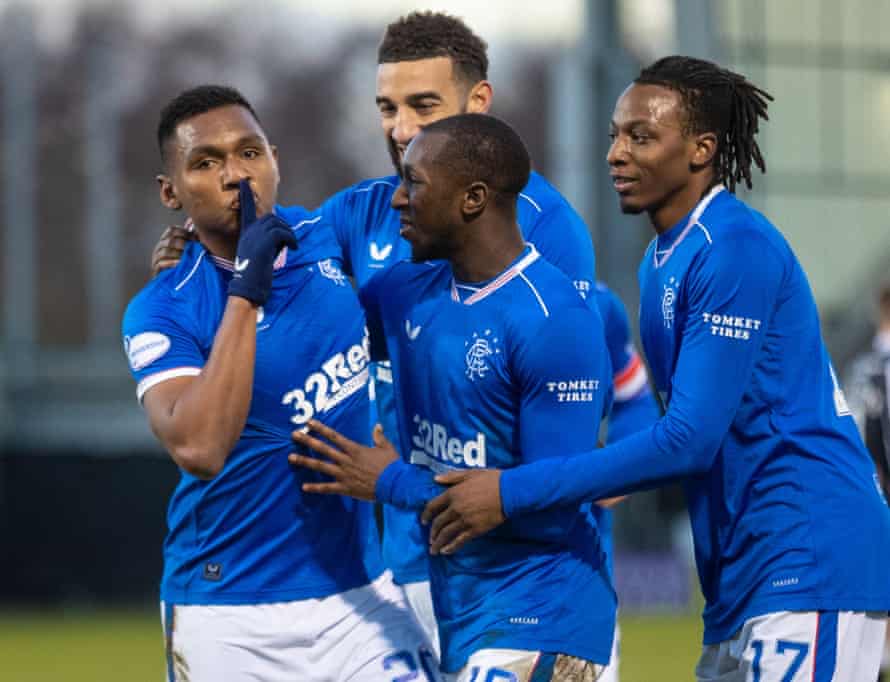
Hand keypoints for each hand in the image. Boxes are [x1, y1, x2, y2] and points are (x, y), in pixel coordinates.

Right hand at [150, 223, 197, 277]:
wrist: (174, 282)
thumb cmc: (182, 263)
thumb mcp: (188, 249)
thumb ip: (190, 237)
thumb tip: (194, 222)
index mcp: (167, 239)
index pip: (172, 230)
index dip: (184, 232)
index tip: (195, 238)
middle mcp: (160, 247)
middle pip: (170, 240)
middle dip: (184, 244)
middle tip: (195, 248)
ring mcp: (156, 258)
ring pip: (165, 251)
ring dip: (178, 253)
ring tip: (189, 257)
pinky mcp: (156, 269)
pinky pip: (161, 264)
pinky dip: (171, 263)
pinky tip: (180, 264)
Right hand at [227, 180, 297, 305]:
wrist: (248, 288)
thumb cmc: (255, 275)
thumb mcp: (259, 254)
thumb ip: (267, 242)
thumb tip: (282, 236)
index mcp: (245, 234)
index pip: (246, 210)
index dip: (246, 196)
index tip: (245, 183)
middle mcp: (249, 232)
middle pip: (271, 217)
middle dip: (282, 227)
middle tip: (288, 242)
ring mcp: (255, 237)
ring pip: (278, 224)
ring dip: (288, 234)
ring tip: (290, 246)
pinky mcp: (264, 243)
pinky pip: (283, 233)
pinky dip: (291, 239)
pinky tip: (293, 248)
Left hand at [289, 421, 398, 500]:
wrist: (395, 484)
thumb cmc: (391, 465)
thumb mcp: (387, 448)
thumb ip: (379, 437)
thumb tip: (377, 426)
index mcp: (355, 449)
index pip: (334, 436)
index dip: (321, 429)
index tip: (309, 423)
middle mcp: (346, 460)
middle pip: (323, 448)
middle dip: (308, 441)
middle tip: (294, 435)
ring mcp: (344, 474)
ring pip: (321, 466)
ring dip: (305, 461)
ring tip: (291, 457)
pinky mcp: (346, 488)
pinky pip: (328, 488)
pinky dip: (316, 488)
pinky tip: (304, 487)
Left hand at [421, 469, 505, 554]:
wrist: (509, 491)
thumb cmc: (492, 480)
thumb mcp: (470, 473)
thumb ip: (452, 477)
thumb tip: (435, 479)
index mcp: (453, 493)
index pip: (433, 506)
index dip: (426, 515)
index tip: (423, 521)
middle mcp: (456, 508)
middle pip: (439, 523)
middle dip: (432, 532)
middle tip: (430, 538)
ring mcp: (465, 520)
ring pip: (446, 534)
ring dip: (438, 543)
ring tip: (434, 550)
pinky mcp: (476, 530)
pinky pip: (460, 540)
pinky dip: (451, 547)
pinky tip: (446, 551)